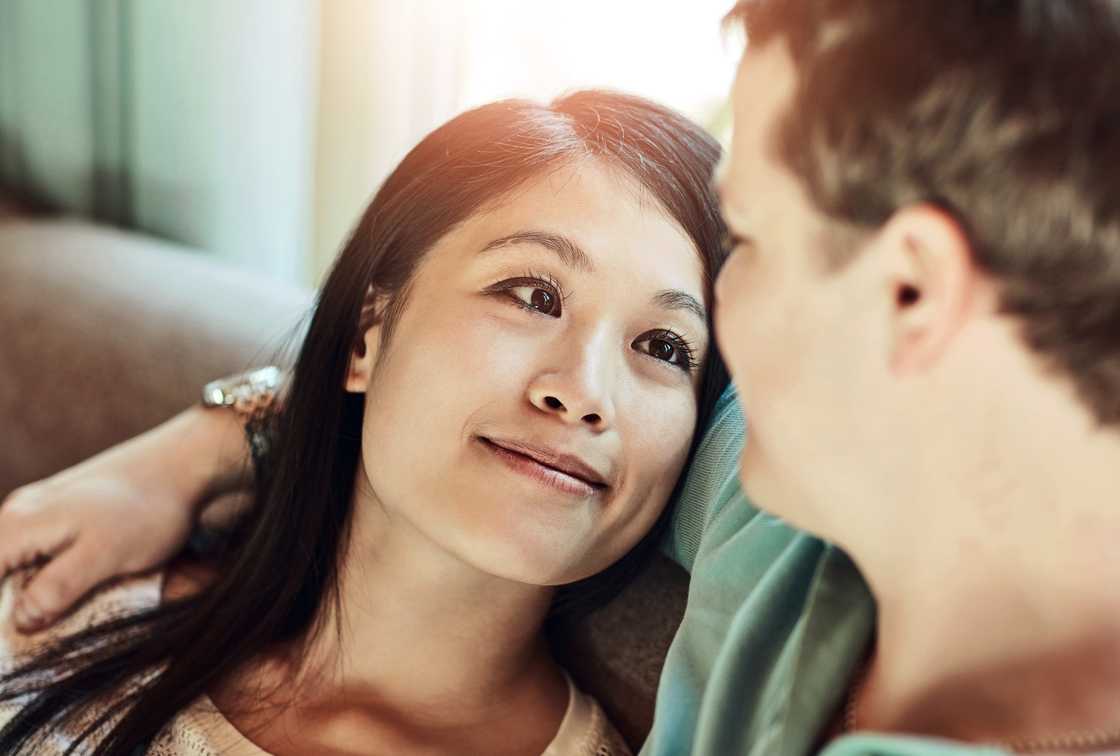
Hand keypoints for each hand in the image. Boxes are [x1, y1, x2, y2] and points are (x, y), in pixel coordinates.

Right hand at [0, 407, 248, 632]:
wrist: (186, 466)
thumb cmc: (148, 510)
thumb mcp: (104, 555)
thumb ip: (57, 587)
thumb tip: (19, 623)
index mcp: (17, 525)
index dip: (1, 615)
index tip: (23, 640)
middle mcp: (19, 516)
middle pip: (0, 577)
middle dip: (15, 609)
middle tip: (53, 628)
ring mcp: (41, 515)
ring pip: (21, 570)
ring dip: (38, 597)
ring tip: (68, 614)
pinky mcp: (65, 519)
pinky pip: (45, 559)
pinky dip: (56, 581)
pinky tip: (83, 592)